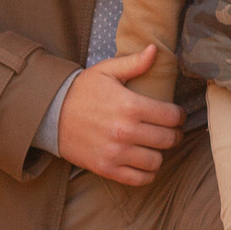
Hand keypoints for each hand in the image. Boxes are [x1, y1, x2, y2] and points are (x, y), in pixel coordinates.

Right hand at [56, 46, 183, 186]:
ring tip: (155, 146)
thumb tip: (154, 50)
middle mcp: (126, 131)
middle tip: (170, 131)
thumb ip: (134, 63)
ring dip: (159, 154)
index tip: (176, 115)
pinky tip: (144, 162)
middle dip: (174, 134)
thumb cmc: (82, 91)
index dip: (179, 115)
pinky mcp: (106, 168)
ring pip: (156, 161)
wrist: (51, 115)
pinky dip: (146, 173)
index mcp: (130, 106)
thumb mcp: (106, 71)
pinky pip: (139, 179)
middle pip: (168, 140)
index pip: (171, 116)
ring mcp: (116, 153)